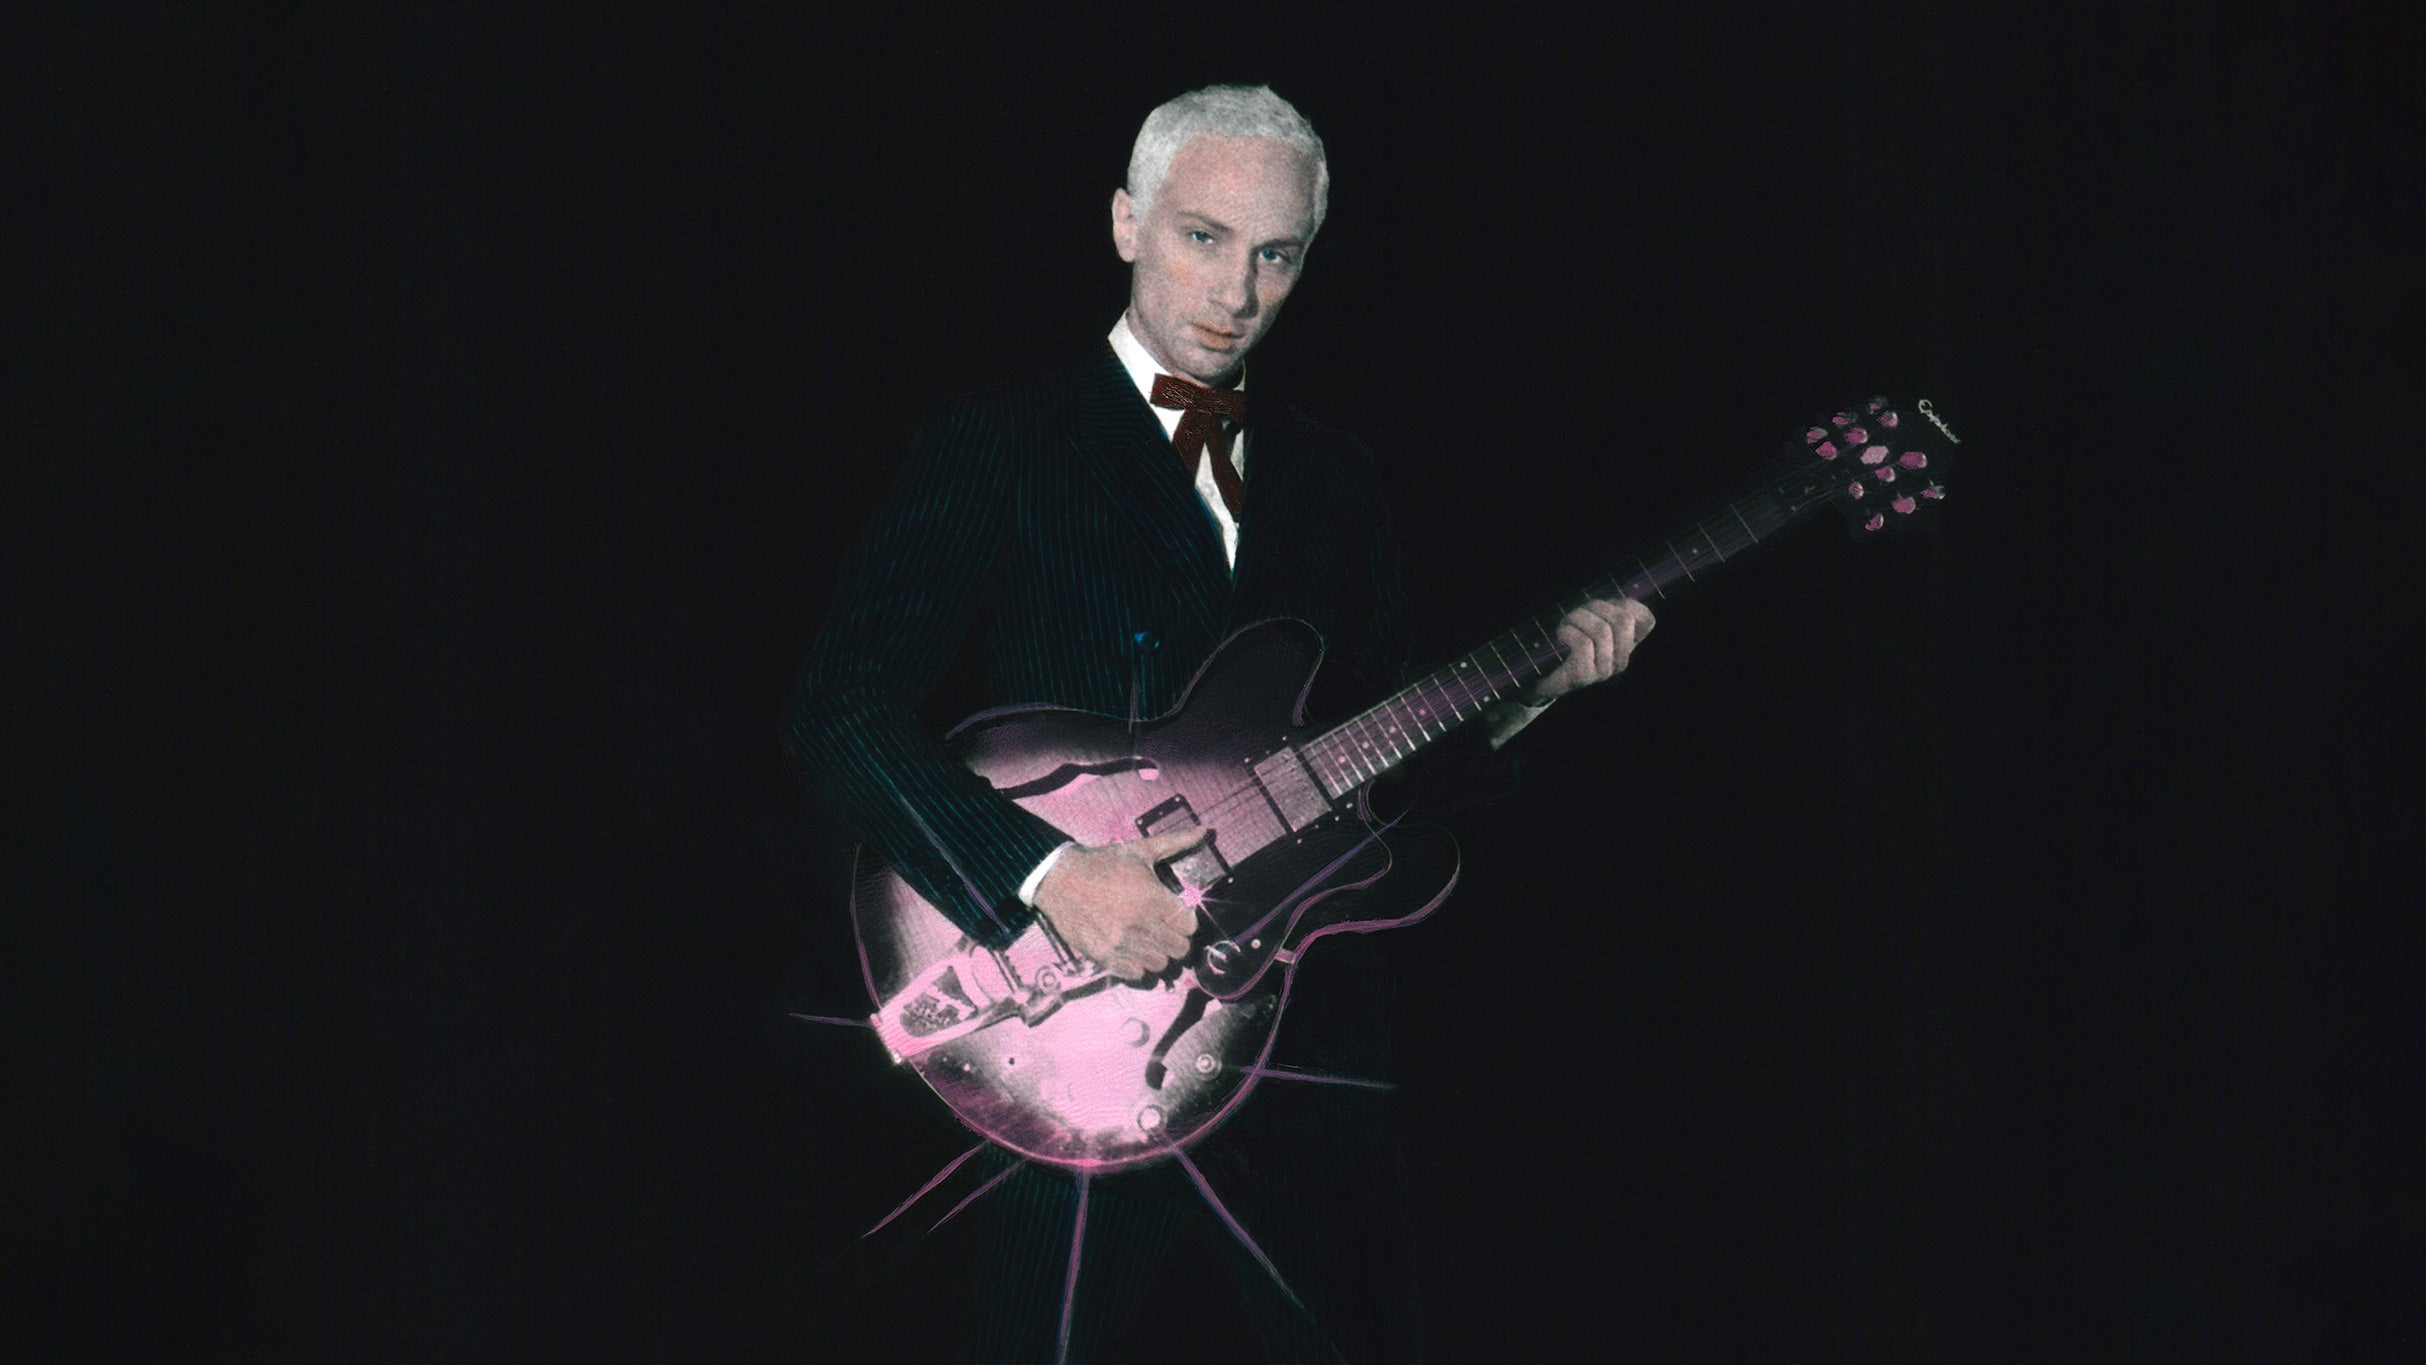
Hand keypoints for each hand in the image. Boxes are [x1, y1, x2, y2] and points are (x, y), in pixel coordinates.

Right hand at [1031, 828, 1209, 980]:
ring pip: (1159, 964)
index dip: (1186, 922)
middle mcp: (1141, 924)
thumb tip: (1205, 830)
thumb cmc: (1103, 862)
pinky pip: (1136, 974)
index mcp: (1154, 899)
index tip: (1177, 917)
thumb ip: (1176, 842)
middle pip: (1179, 950)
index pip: (1190, 928)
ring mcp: (1122, 943)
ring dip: (1158, 954)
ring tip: (1147, 940)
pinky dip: (1138, 965)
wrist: (1059, 878)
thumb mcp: (1141, 850)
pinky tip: (1131, 950)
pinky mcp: (1104, 956)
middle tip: (1165, 931)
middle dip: (1176, 940)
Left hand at [1525, 598, 1654, 702]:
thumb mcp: (1586, 622)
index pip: (1646, 620)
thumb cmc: (1560, 645)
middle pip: (1623, 619)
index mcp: (1625, 647)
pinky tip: (1560, 636)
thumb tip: (1623, 598)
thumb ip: (1605, 612)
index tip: (1599, 609)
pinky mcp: (1582, 676)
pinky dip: (1568, 632)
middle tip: (1575, 614)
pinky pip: (1584, 644)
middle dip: (1596, 607)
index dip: (1626, 604)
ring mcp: (1602, 671)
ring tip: (1563, 624)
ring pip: (1601, 630)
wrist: (1535, 679)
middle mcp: (1618, 661)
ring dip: (1577, 618)